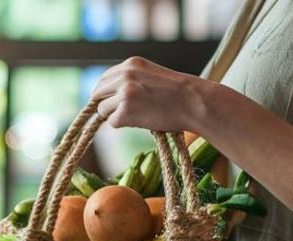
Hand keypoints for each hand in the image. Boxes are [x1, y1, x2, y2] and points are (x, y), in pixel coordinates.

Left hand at [90, 57, 208, 132]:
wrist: (194, 102)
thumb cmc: (178, 93)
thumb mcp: (151, 76)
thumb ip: (131, 80)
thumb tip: (109, 96)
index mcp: (131, 64)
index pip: (104, 78)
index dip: (106, 93)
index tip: (109, 102)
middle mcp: (124, 75)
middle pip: (98, 93)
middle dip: (105, 104)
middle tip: (119, 113)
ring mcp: (123, 92)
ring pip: (102, 109)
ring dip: (115, 115)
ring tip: (137, 116)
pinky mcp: (125, 110)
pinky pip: (112, 122)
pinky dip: (123, 125)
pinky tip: (140, 121)